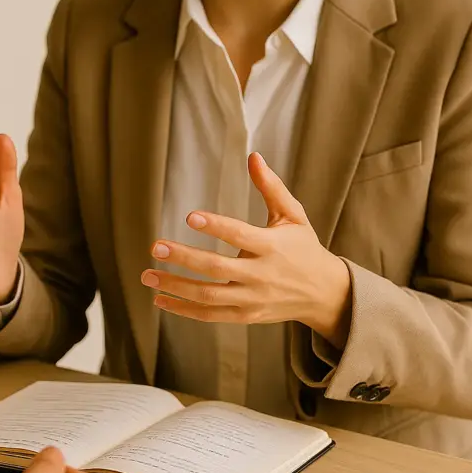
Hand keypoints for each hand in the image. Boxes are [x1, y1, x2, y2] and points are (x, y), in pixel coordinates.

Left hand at [141, 152, 351, 346]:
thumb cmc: (304, 248)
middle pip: (216, 268)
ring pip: (207, 295)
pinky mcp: (245, 316)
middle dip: (183, 258)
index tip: (189, 216)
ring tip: (147, 274)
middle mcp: (261, 276)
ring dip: (175, 285)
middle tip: (155, 246)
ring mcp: (252, 299)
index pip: (240, 235)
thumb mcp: (293, 216)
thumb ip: (272, 187)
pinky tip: (160, 299)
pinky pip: (209, 315)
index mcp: (272, 247)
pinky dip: (183, 309)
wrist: (324, 294)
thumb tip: (253, 156)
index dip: (215, 226)